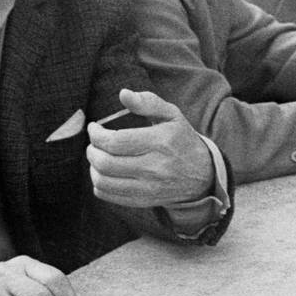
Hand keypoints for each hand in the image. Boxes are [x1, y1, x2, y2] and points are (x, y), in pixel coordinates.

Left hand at [88, 89, 215, 208]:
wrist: (204, 175)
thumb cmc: (182, 140)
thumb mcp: (172, 115)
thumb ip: (148, 102)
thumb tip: (123, 94)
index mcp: (160, 142)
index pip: (115, 141)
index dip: (96, 135)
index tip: (94, 128)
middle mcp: (155, 167)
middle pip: (106, 163)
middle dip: (92, 151)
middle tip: (93, 143)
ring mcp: (150, 188)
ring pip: (104, 182)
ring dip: (92, 168)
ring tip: (97, 158)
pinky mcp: (145, 201)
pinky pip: (110, 196)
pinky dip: (99, 185)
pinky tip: (104, 174)